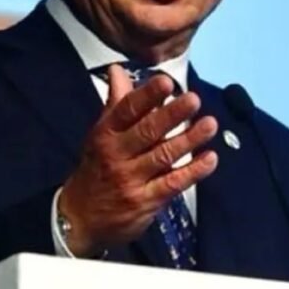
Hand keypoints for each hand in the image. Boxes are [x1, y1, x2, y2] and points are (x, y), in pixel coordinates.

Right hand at [58, 64, 218, 256]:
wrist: (79, 219)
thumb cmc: (96, 169)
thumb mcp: (100, 134)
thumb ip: (116, 102)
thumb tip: (118, 70)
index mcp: (106, 134)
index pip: (126, 110)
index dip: (147, 95)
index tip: (165, 82)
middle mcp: (117, 154)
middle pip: (147, 131)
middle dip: (172, 114)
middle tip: (194, 100)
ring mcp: (131, 179)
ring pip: (163, 156)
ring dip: (189, 139)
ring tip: (209, 125)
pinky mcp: (145, 201)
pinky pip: (172, 183)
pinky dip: (193, 171)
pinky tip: (209, 159)